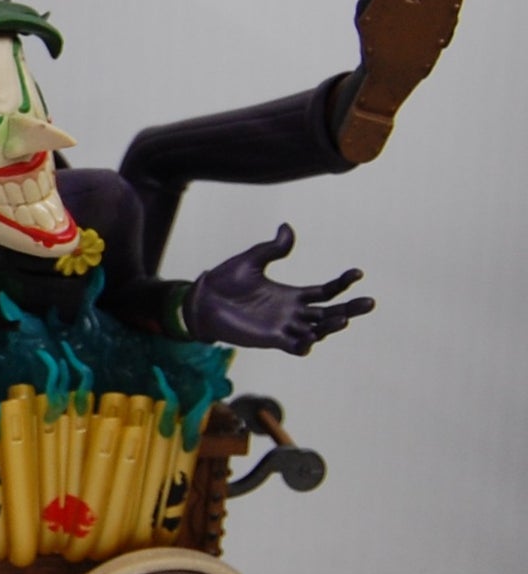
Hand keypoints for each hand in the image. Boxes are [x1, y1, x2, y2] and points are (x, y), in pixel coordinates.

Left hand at [187, 223, 373, 354]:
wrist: (203, 299)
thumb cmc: (225, 280)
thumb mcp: (252, 260)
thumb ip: (273, 248)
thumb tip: (287, 227)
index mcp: (292, 295)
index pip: (326, 292)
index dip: (343, 283)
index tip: (358, 273)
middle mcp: (293, 313)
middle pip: (329, 313)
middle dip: (350, 309)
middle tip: (370, 302)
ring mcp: (284, 327)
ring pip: (317, 330)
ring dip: (331, 326)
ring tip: (343, 319)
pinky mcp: (270, 339)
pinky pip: (294, 346)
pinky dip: (305, 345)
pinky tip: (312, 338)